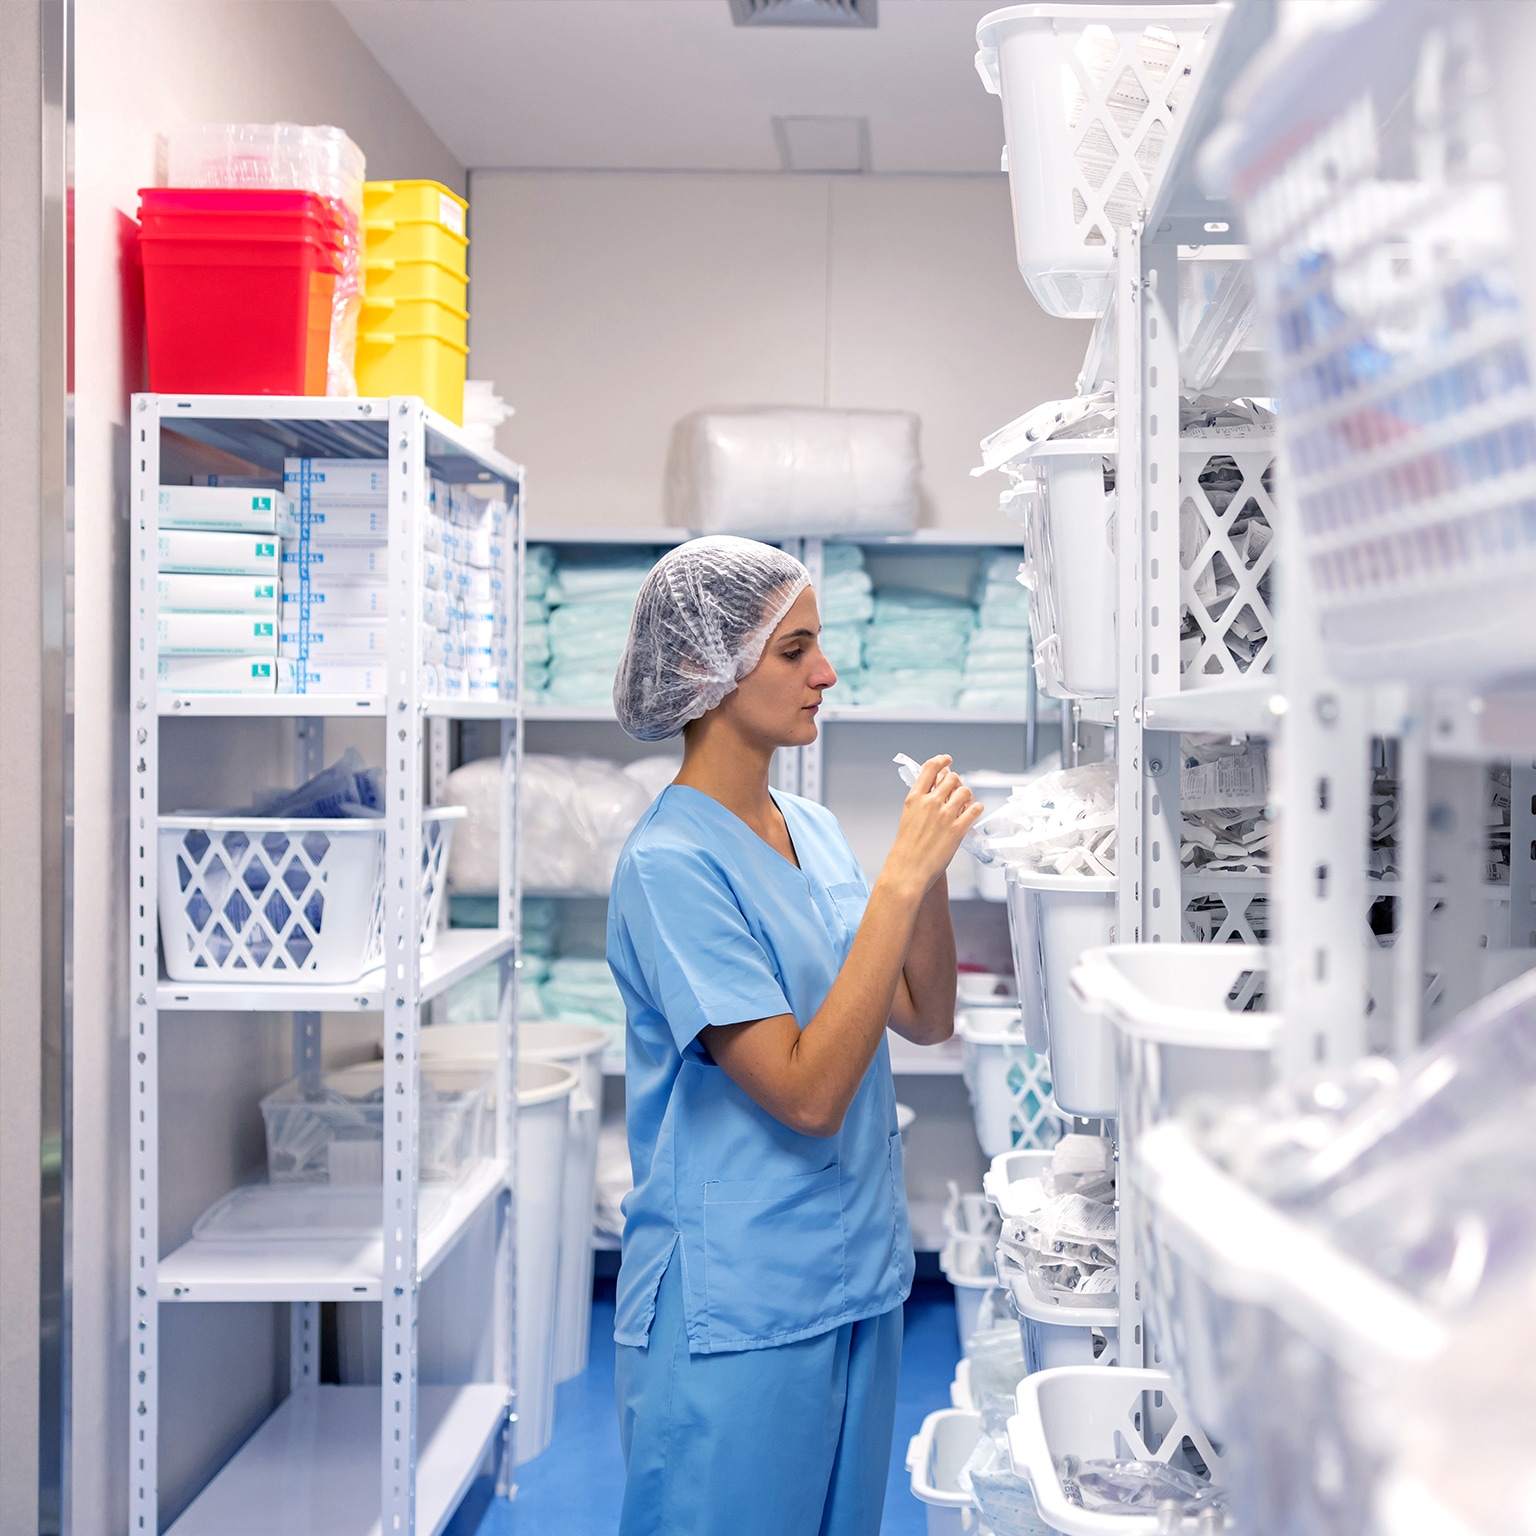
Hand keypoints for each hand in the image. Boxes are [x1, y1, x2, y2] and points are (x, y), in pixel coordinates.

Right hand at [880, 755, 983, 900]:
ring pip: (965, 791)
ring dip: (968, 795)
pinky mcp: (958, 829)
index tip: (947, 760)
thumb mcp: (908, 817)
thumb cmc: (906, 849)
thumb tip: (934, 791)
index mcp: (914, 798)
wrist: (907, 870)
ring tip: (966, 804)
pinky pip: (975, 809)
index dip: (941, 761)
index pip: (930, 769)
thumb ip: (921, 802)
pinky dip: (976, 808)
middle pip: (951, 778)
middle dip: (957, 782)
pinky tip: (973, 812)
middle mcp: (930, 803)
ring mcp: (945, 815)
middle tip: (957, 790)